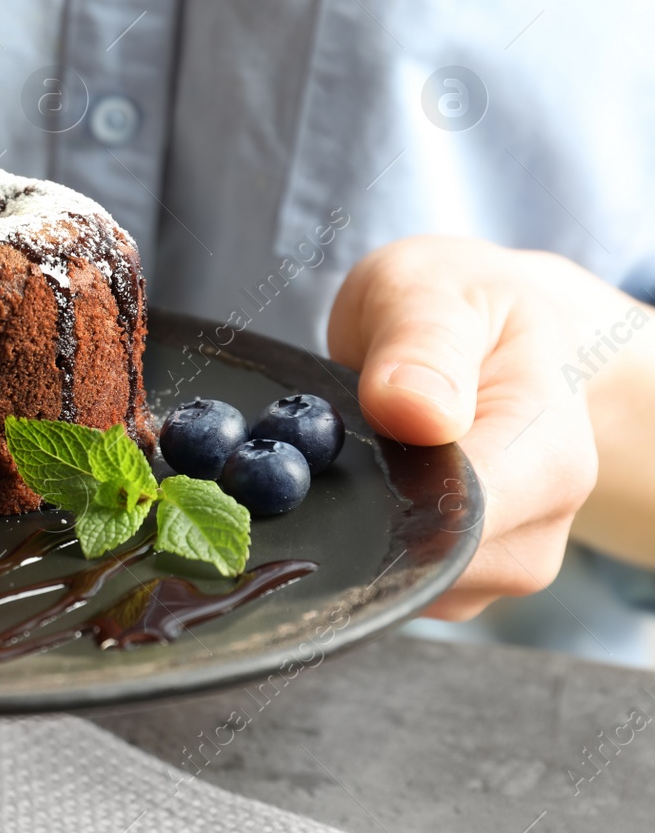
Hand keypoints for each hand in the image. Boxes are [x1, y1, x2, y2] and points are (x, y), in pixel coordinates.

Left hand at [328, 236, 652, 619]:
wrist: (496, 339)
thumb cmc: (462, 309)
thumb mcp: (432, 291)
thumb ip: (422, 344)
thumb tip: (409, 409)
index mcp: (549, 452)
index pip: (466, 516)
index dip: (391, 503)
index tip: (330, 466)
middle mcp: (538, 526)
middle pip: (424, 562)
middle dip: (358, 512)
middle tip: (324, 442)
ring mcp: (501, 566)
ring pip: (399, 581)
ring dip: (354, 523)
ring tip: (357, 447)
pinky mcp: (460, 583)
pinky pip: (388, 581)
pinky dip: (357, 536)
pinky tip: (361, 481)